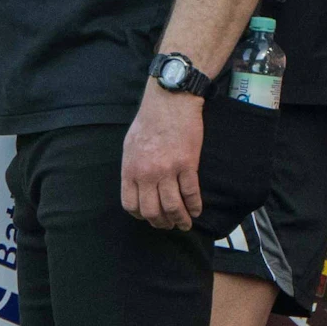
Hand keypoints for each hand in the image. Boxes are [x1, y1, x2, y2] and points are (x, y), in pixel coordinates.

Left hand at [121, 82, 204, 231]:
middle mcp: (147, 173)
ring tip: (184, 223)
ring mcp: (167, 170)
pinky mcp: (187, 165)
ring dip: (180, 220)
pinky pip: (191, 194)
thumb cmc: (149, 121)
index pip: (131, 204)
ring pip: (173, 207)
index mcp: (130, 169)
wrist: (170, 101)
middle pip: (152, 211)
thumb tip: (136, 188)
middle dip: (161, 223)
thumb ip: (132, 168)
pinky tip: (196, 210)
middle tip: (169, 225)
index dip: (141, 215)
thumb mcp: (130, 145)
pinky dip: (194, 207)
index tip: (149, 217)